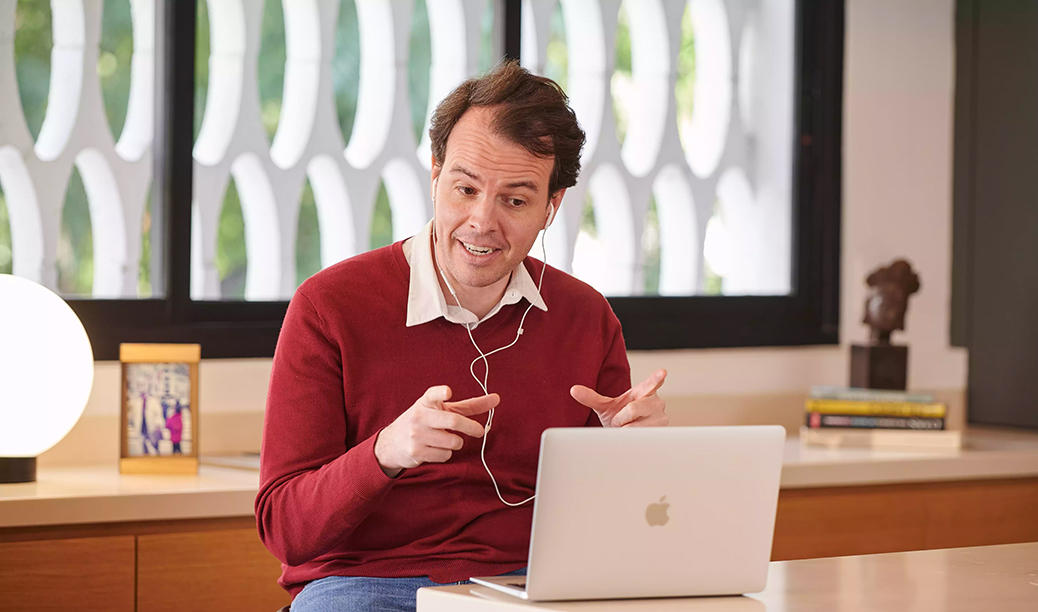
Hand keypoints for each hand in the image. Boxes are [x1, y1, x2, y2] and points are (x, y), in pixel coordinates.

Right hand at [374, 386, 498, 476]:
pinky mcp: (416, 452)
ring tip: (446, 440)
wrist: (392, 443)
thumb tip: (496, 399)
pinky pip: (445, 455)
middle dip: (471, 428)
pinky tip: (436, 449)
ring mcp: (416, 435)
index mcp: (425, 402)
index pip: (432, 394)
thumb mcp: (442, 410)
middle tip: (480, 431)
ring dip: (456, 443)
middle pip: (453, 421)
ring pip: (453, 442)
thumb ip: (469, 406)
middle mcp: (419, 416)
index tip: (448, 392)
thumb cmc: (424, 422)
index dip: (440, 392)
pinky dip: (447, 454)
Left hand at [570, 369, 667, 427]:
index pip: (651, 382)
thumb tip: (573, 389)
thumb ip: (591, 397)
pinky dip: (632, 438)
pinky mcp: (663, 431)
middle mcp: (656, 402)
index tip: (662, 372)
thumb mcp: (605, 406)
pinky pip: (641, 436)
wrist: (626, 435)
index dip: (657, 377)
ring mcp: (662, 417)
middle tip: (619, 421)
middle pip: (633, 409)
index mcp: (644, 390)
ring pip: (636, 426)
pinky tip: (635, 436)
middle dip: (620, 418)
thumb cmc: (619, 417)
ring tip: (628, 428)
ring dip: (626, 430)